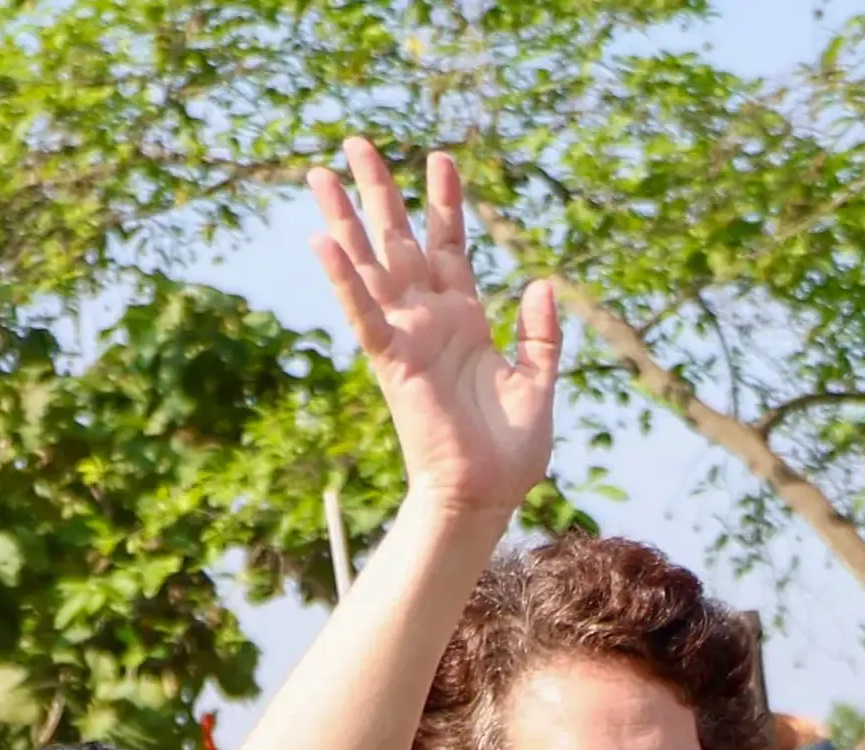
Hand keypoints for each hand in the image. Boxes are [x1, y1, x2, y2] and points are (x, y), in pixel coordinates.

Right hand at [307, 143, 558, 520]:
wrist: (486, 494)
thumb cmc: (510, 448)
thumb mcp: (538, 382)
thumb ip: (540, 334)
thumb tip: (543, 282)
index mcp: (466, 319)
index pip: (452, 245)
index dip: (445, 203)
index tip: (440, 158)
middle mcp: (431, 318)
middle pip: (401, 240)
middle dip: (381, 192)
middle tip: (358, 141)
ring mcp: (408, 336)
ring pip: (372, 265)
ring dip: (346, 219)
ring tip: (321, 171)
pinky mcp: (393, 361)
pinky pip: (364, 313)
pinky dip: (345, 280)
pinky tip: (322, 240)